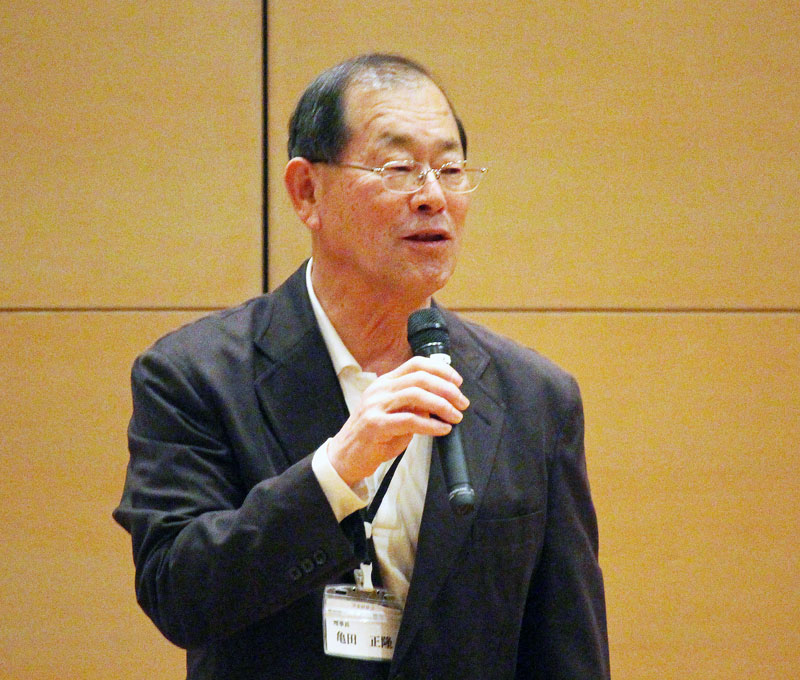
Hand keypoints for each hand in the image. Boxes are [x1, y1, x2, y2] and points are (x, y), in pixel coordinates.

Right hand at [327, 356, 468, 485]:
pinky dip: (431, 425)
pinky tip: (443, 429)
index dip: (441, 370)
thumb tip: (441, 403)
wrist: (346, 456)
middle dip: (447, 389)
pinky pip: (409, 420)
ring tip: (455, 416)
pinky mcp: (375, 425)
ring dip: (442, 405)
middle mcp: (380, 390)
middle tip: (462, 402)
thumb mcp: (395, 414)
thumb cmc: (374, 436)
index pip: (416, 364)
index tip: (458, 382)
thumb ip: (414, 406)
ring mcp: (376, 406)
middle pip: (420, 378)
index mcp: (385, 382)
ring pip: (416, 395)